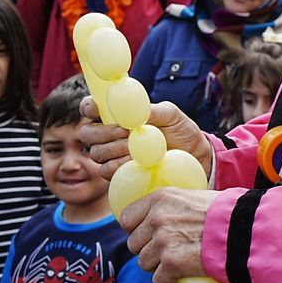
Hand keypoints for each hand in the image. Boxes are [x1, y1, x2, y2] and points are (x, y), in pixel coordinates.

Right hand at [79, 97, 212, 180]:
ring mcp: (112, 156)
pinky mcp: (118, 175)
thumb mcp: (171, 114)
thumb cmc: (181, 131)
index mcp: (118, 115)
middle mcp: (110, 135)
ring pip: (96, 153)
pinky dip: (121, 166)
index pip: (91, 107)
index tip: (96, 109)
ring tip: (138, 148)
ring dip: (116, 150)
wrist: (194, 158)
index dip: (88, 107)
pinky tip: (139, 162)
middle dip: (103, 132)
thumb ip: (151, 110)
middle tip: (125, 132)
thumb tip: (135, 112)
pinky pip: (106, 171)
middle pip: (87, 133)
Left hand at [119, 188, 219, 282]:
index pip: (127, 218)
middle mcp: (157, 218)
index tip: (146, 235)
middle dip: (149, 250)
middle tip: (169, 250)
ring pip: (145, 263)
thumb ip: (173, 207)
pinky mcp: (171, 264)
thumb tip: (163, 217)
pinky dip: (169, 282)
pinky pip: (158, 280)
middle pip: (134, 244)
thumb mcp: (194, 198)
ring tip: (179, 262)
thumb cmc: (226, 213)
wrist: (243, 230)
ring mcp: (163, 241)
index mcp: (161, 198)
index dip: (136, 230)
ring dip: (159, 266)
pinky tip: (181, 276)